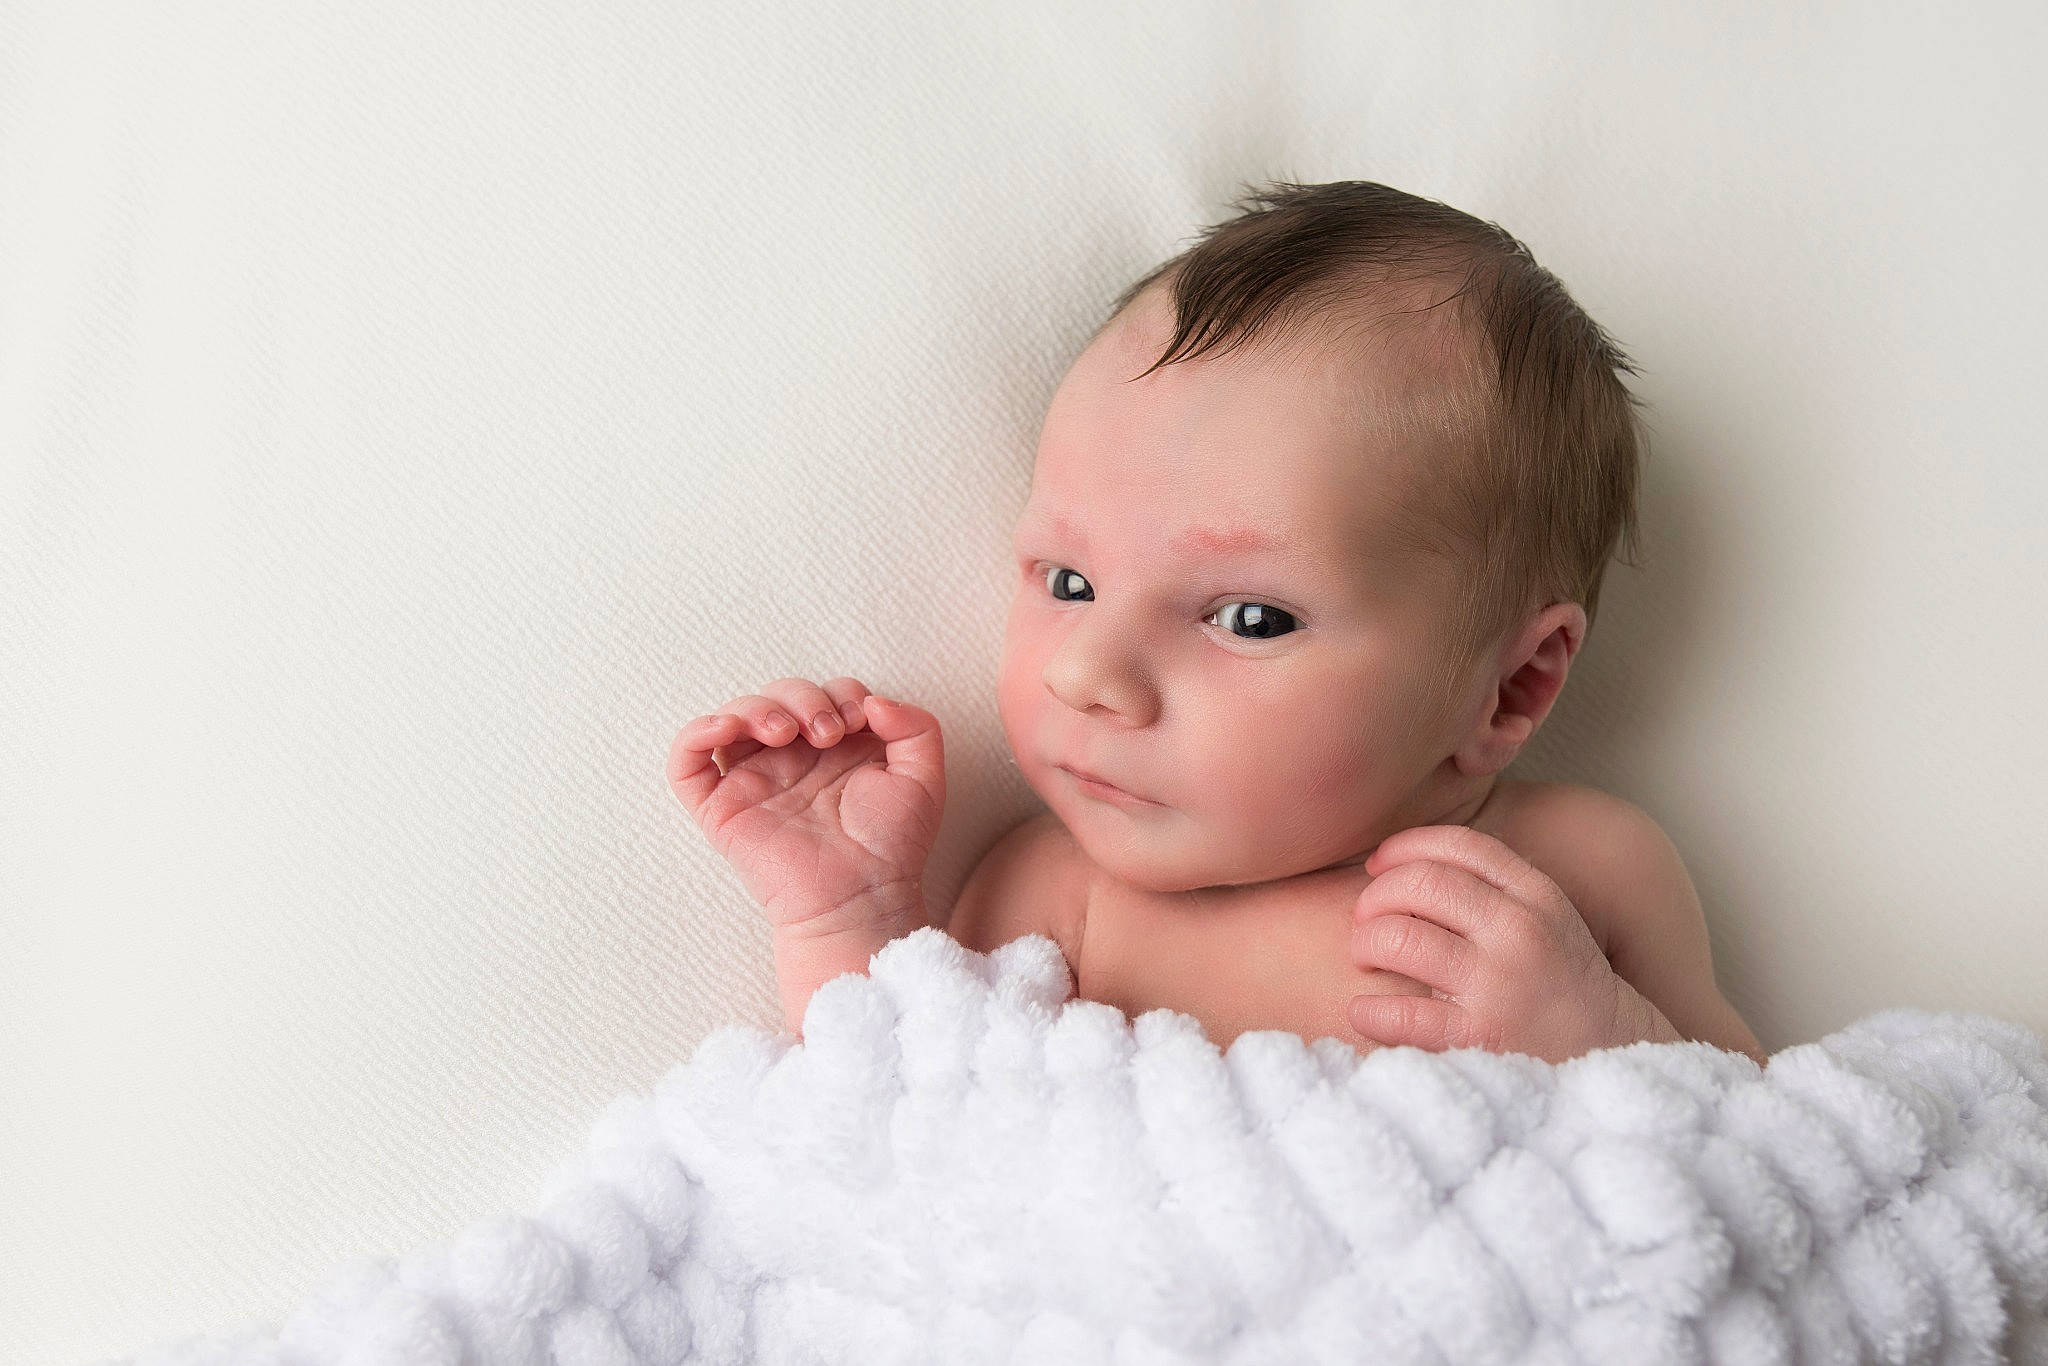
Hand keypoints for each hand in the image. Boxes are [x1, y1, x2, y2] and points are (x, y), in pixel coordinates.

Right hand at [666, 676, 944, 933]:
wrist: (862, 895)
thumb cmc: (892, 845)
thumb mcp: (924, 777)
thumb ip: (916, 726)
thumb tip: (874, 701)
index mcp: (836, 749)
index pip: (824, 693)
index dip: (841, 693)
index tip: (860, 723)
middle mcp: (792, 760)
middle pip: (778, 696)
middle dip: (803, 698)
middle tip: (828, 732)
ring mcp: (754, 781)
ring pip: (734, 716)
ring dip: (757, 707)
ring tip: (785, 733)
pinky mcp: (721, 807)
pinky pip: (687, 761)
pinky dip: (697, 732)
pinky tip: (728, 727)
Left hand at [1346, 824, 1636, 1063]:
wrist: (1613, 1058)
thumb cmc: (1562, 983)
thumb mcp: (1549, 918)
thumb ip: (1497, 886)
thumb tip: (1413, 860)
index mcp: (1537, 895)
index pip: (1460, 846)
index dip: (1404, 847)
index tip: (1377, 866)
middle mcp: (1520, 931)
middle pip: (1421, 884)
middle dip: (1375, 897)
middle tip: (1364, 920)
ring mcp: (1501, 984)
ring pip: (1401, 938)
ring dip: (1365, 945)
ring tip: (1365, 959)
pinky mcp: (1481, 1038)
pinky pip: (1402, 1014)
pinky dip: (1368, 1011)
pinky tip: (1363, 1012)